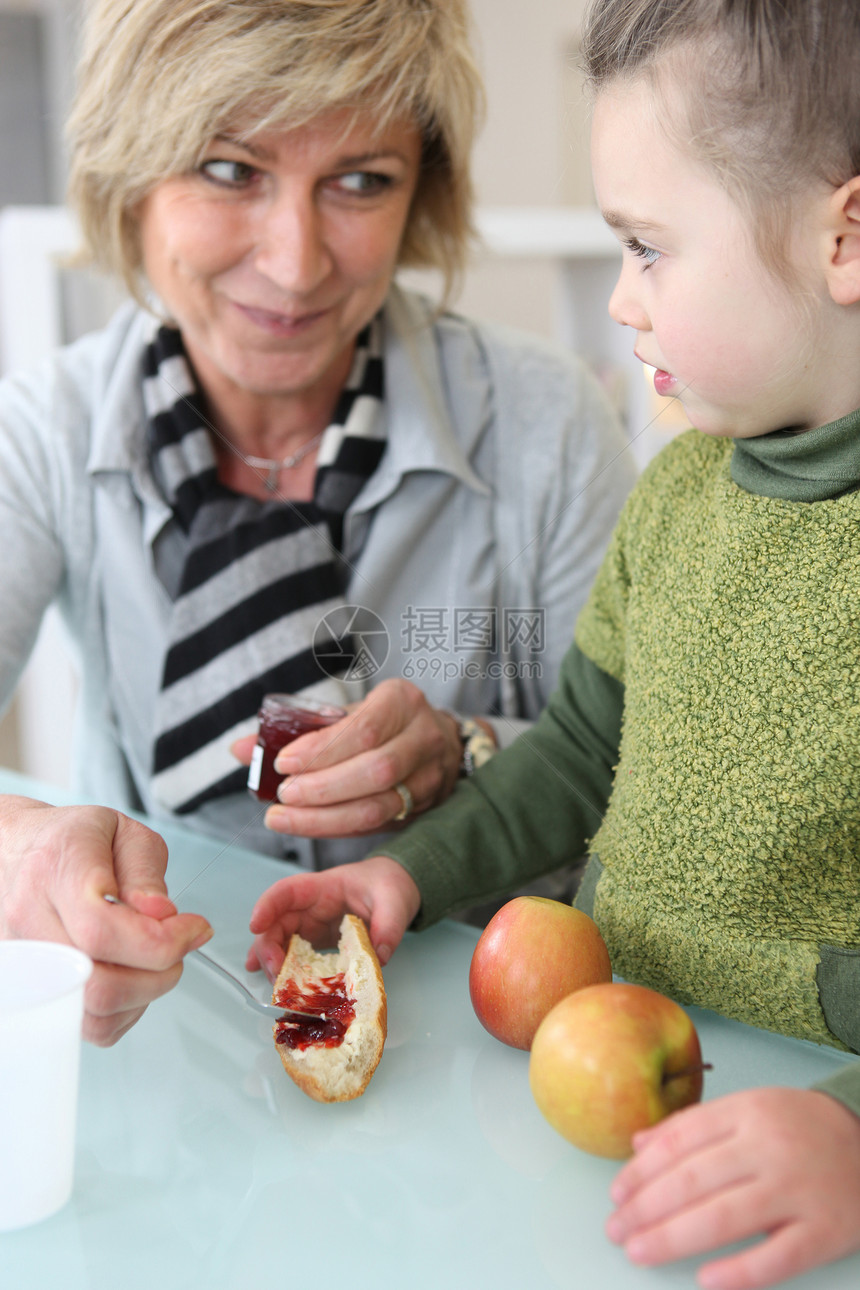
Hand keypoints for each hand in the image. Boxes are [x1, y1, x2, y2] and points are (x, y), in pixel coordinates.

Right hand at [0, 796, 212, 1044]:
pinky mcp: (33, 991)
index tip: (192, 928)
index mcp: (56, 871)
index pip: (102, 930)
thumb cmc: (73, 841)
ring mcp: (25, 963)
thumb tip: (160, 914)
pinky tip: (130, 972)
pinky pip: (87, 1026)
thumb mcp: (122, 831)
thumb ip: (145, 871)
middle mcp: (30, 921)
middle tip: (177, 944)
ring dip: (143, 993)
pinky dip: (124, 1009)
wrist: (16, 852)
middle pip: (98, 984)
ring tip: (152, 956)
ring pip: (94, 1014)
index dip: (161, 941)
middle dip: (159, 973)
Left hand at [232, 679, 482, 837]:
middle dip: (322, 789)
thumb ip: (298, 729)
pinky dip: (339, 828)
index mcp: (401, 702)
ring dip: (325, 818)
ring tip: (284, 818)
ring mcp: (429, 776)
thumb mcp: (348, 711)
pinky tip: (308, 827)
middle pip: (374, 771)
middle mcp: (423, 738)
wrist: (439, 738)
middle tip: (282, 796)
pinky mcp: (424, 807)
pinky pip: (378, 824)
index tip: (282, 763)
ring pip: (379, 805)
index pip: (362, 730)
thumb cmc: (383, 720)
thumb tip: (239, 749)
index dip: (321, 751)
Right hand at [246, 854, 420, 975]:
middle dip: (268, 948)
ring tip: (275, 986)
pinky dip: (281, 968)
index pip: (287, 891)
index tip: (255, 925)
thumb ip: (389, 926)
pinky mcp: (315, 940)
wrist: (394, 887)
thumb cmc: (388, 885)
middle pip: (276, 922)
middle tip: (276, 975)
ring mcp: (309, 924)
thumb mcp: (394, 901)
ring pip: (278, 940)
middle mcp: (309, 906)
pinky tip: (272, 983)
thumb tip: (380, 957)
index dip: (267, 906)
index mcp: (323, 887)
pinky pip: (292, 954)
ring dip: (272, 962)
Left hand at [606, 1085, 859, 1288]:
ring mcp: (798, 1191)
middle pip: (694, 1181)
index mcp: (747, 1113)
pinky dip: (739, 1272)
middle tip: (617, 1229)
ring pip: (724, 1218)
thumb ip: (694, 1126)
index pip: (680, 1141)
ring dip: (673, 1238)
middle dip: (646, 1208)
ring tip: (639, 1251)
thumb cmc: (800, 1127)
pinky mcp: (826, 1231)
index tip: (616, 1194)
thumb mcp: (749, 1108)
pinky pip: (777, 1257)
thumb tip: (638, 1145)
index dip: (642, 1171)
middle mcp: (769, 1148)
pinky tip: (705, 1280)